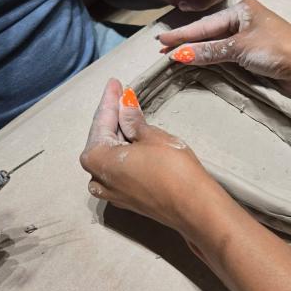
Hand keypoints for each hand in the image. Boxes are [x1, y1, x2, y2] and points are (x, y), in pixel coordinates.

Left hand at [80, 79, 223, 236]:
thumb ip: (133, 121)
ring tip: (126, 115)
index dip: (110, 100)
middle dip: (112, 117)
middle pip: (101, 140)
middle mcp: (97, 178)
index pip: (101, 122)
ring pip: (108, 156)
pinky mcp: (126, 200)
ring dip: (117, 135)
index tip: (115, 83)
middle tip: (121, 95)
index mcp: (97, 159)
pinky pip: (117, 169)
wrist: (193, 207)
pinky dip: (123, 152)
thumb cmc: (173, 168)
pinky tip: (132, 140)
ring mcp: (111, 192)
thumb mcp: (152, 137)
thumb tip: (123, 106)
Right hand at [158, 0, 290, 91]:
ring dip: (197, 50)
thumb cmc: (277, 49)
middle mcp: (245, 20)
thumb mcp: (239, 48)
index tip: (162, 39)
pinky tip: (198, 60)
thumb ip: (209, 51)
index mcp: (242, 9)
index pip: (205, 24)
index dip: (183, 34)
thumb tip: (181, 55)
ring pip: (217, 43)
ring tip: (175, 55)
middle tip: (162, 48)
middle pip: (209, 32)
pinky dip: (211, 57)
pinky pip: (226, 53)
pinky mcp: (255, 53)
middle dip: (187, 42)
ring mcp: (250, 36)